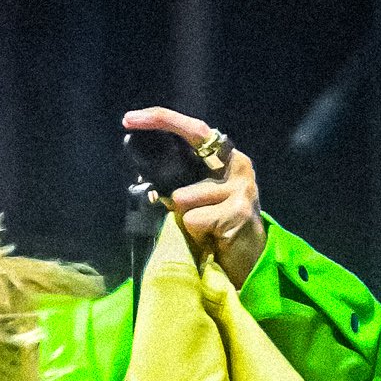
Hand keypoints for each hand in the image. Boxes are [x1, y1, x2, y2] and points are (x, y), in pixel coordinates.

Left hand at [122, 106, 266, 289]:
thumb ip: (183, 182)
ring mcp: (240, 187)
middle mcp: (237, 165)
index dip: (160, 120)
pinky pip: (192, 219)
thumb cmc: (219, 229)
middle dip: (167, 191)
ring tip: (207, 232)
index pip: (192, 129)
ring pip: (182, 198)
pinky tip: (213, 240)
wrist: (251, 261)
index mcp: (226, 156)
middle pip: (180, 167)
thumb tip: (150, 183)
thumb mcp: (200, 198)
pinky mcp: (238, 211)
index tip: (129, 119)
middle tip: (180, 215)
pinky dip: (195, 234)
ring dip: (185, 220)